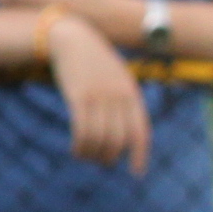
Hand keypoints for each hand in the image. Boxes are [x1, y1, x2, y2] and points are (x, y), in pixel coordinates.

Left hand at [0, 0, 139, 45]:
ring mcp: (55, 28)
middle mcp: (51, 14)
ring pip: (26, 21)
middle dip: (4, 2)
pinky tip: (24, 20)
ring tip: (5, 8)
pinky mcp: (62, 38)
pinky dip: (30, 23)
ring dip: (15, 14)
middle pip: (17, 9)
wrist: (122, 22)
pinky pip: (39, 29)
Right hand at [46, 15, 151, 172]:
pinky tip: (76, 150)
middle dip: (110, 157)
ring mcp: (99, 97)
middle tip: (103, 163)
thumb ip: (125, 104)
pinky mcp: (79, 97)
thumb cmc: (97, 63)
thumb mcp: (118, 79)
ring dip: (93, 154)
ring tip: (86, 156)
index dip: (140, 155)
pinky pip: (82, 131)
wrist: (72, 38)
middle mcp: (118, 98)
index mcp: (132, 95)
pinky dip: (80, 146)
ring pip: (100, 139)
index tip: (136, 173)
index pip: (141, 133)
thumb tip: (124, 138)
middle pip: (118, 141)